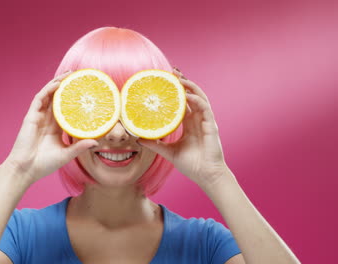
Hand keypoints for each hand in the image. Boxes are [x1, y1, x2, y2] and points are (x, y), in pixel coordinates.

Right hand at [1, 70, 98, 183]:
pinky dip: (48, 90)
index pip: (66, 109)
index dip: (74, 100)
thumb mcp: (66, 154)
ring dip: (57, 83)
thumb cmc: (44, 164)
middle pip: (58, 98)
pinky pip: (40, 99)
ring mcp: (39, 117)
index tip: (86, 93)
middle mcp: (47, 120)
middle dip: (66, 87)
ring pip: (48, 95)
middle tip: (78, 76)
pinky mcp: (31, 116)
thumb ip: (80, 147)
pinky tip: (57, 84)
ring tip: (69, 74)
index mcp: (55, 128)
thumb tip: (96, 142)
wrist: (26, 169)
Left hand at [137, 68, 229, 187]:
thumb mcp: (168, 152)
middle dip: (183, 82)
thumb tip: (138, 138)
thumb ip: (155, 144)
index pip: (183, 102)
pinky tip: (187, 95)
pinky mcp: (211, 126)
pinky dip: (196, 100)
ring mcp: (205, 121)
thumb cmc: (192, 165)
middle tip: (171, 71)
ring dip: (190, 86)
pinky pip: (205, 108)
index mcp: (189, 124)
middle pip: (191, 95)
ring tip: (179, 78)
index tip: (166, 80)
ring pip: (199, 97)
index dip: (176, 91)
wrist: (206, 176)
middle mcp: (198, 119)